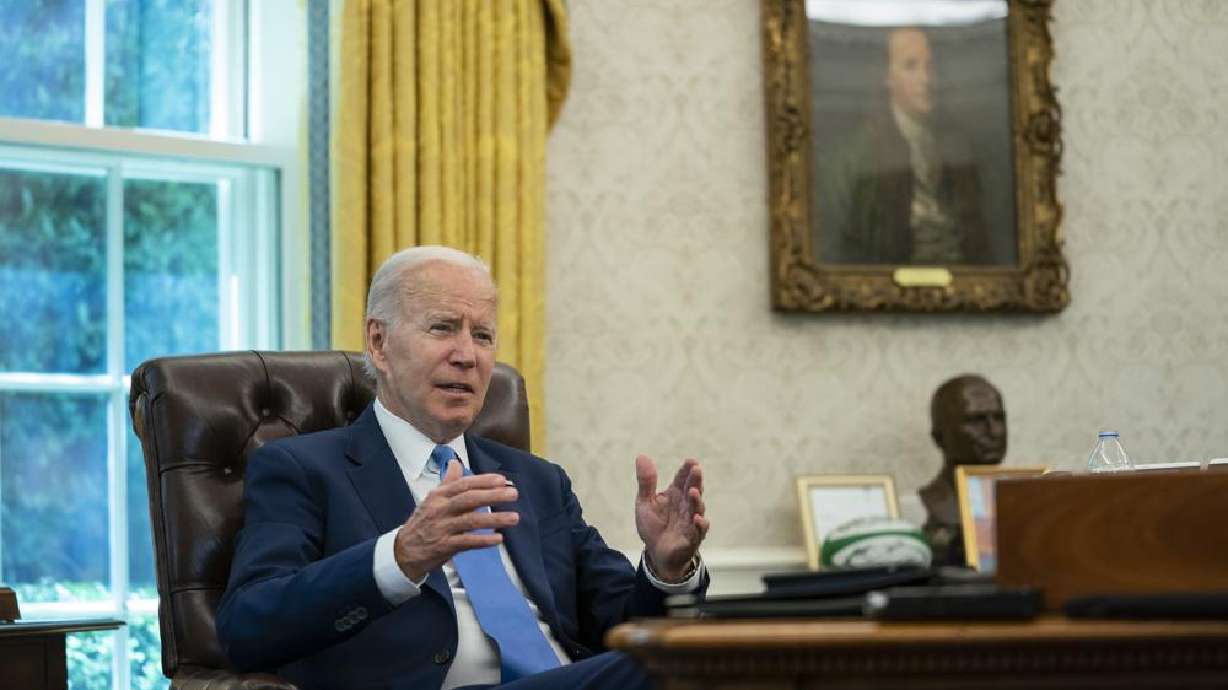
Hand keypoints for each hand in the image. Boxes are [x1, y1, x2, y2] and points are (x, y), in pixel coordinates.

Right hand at [393, 461, 518, 581]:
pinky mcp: (444, 546)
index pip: (463, 484)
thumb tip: (455, 462)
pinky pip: (466, 542)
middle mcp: (440, 509)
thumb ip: (448, 482)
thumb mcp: (432, 499)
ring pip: (471, 521)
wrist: (403, 551)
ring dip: (494, 519)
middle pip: (469, 499)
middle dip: (493, 495)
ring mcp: (442, 528)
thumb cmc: (423, 522)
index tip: (502, 480)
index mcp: (439, 495)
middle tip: (514, 494)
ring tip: (514, 517)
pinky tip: (499, 539)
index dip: (483, 481)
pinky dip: (483, 540)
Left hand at [634, 455, 708, 580]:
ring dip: (696, 501)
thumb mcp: (645, 502)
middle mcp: (686, 505)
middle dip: (696, 480)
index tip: (690, 461)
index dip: (686, 470)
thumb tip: (641, 456)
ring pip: (697, 509)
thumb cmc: (653, 525)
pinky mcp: (692, 538)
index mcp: (675, 494)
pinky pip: (698, 531)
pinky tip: (697, 519)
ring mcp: (690, 521)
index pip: (682, 479)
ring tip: (693, 492)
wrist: (656, 553)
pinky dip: (700, 525)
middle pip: (693, 490)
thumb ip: (646, 481)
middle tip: (696, 469)